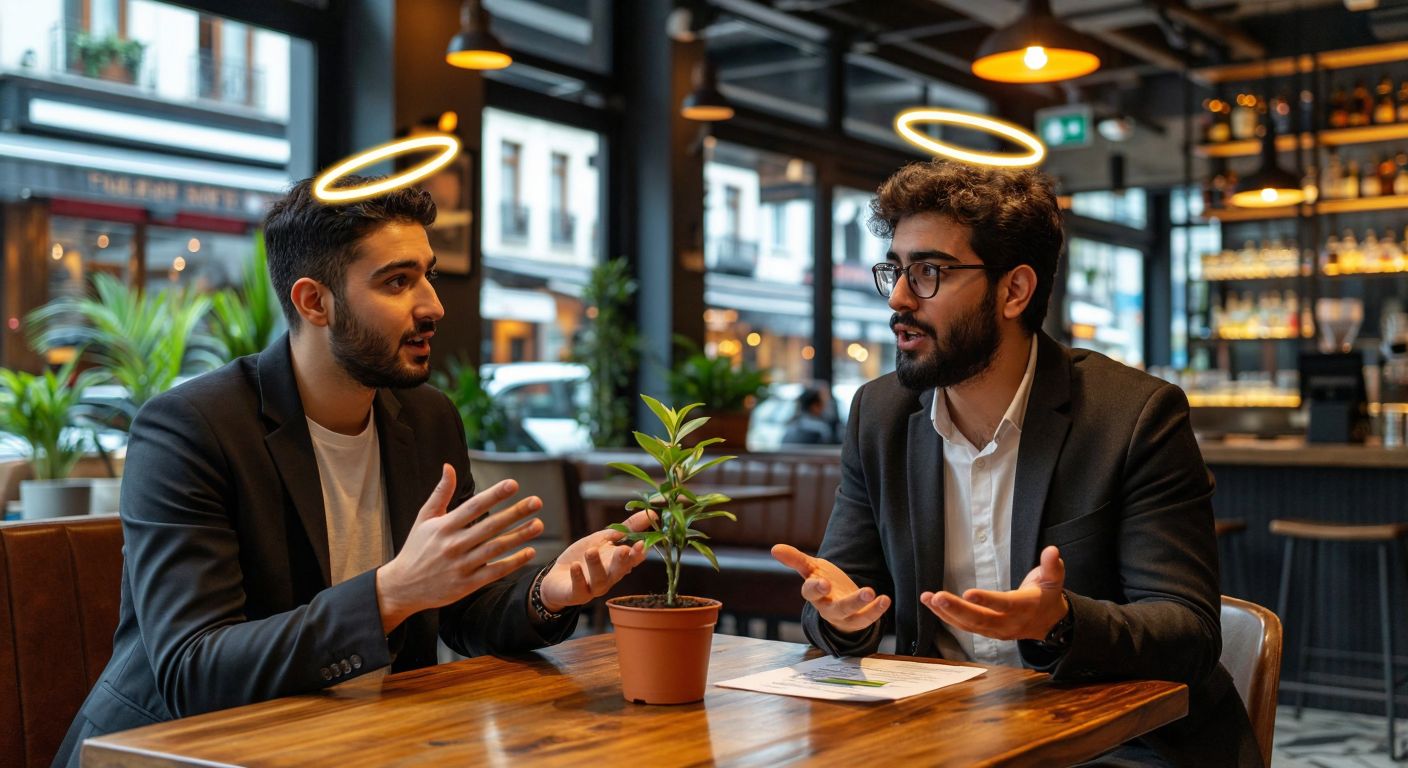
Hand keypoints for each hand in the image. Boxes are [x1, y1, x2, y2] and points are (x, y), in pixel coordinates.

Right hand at [376, 464, 542, 632]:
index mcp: (444, 526)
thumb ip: (440, 493)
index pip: (474, 506)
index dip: (494, 495)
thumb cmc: (416, 548)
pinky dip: (513, 562)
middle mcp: (454, 545)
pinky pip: (495, 571)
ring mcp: (461, 566)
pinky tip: (529, 551)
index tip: (514, 484)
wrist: (403, 587)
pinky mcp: (467, 584)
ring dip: (520, 536)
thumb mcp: (424, 518)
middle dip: (515, 513)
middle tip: (537, 501)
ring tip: (539, 524)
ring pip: (496, 548)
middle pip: (490, 526)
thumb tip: (449, 466)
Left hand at [537, 510, 651, 611]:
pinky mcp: (576, 594)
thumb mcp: (606, 538)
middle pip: (618, 572)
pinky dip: (577, 577)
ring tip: (591, 552)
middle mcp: (609, 578)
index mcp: (618, 564)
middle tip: (624, 550)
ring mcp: (593, 587)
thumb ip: (628, 528)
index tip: (642, 544)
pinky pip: (578, 588)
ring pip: (599, 581)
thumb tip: (653, 514)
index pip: (632, 560)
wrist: (558, 577)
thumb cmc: (585, 556)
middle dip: (622, 561)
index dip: (638, 554)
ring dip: (597, 566)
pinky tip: (575, 566)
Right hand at [771, 543, 889, 633]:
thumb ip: (795, 559)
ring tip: (874, 592)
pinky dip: (876, 610)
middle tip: (866, 592)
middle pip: (837, 609)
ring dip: (866, 606)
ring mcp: (843, 617)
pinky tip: (885, 599)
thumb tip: (774, 548)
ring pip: (853, 615)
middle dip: (850, 603)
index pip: (810, 593)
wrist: (837, 602)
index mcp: (814, 594)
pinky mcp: (857, 620)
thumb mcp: (810, 569)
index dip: (815, 588)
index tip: (823, 582)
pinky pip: (867, 619)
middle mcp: (827, 608)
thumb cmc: (823, 582)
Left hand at [920, 545, 1068, 641]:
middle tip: (936, 597)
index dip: (986, 600)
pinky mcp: (987, 632)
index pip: (1003, 605)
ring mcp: (997, 630)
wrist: (1050, 623)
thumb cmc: (1047, 596)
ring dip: (946, 613)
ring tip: (927, 599)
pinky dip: (947, 618)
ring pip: (969, 625)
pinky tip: (932, 606)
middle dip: (957, 609)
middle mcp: (1008, 622)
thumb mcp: (1054, 579)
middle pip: (980, 619)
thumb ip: (1052, 566)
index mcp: (1024, 607)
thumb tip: (1052, 550)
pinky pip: (965, 627)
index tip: (967, 593)